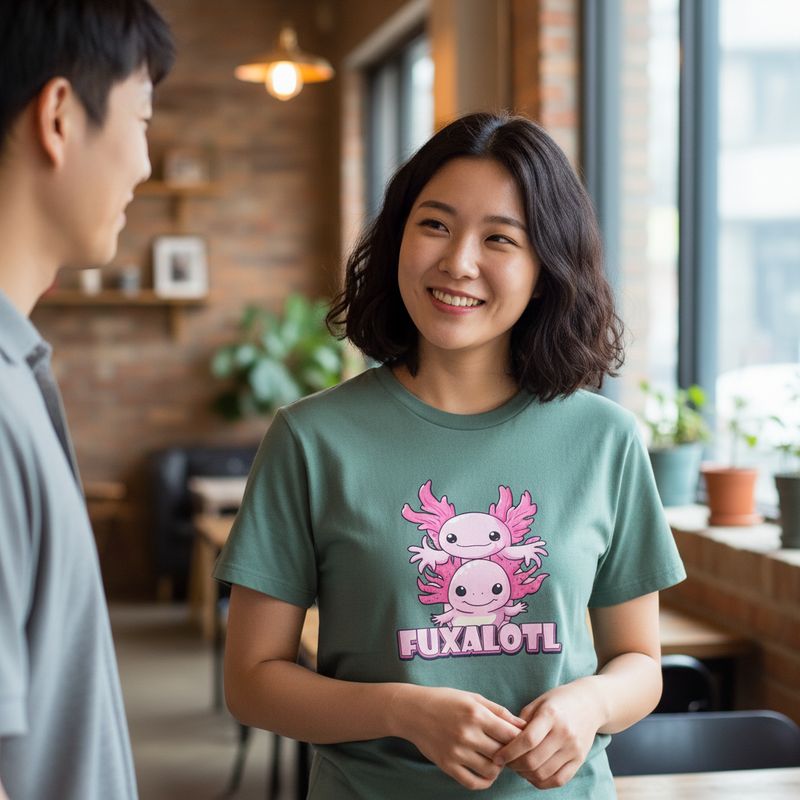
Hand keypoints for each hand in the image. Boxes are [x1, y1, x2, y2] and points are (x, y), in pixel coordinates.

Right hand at [390, 684, 526, 790]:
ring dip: (499, 768)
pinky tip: (487, 774)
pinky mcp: (447, 765)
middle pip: (503, 753)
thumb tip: (522, 724)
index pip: (510, 734)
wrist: (413, 711)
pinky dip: (485, 782)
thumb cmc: (445, 701)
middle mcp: (467, 734)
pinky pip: (472, 782)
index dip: (521, 739)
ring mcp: (456, 752)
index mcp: (476, 714)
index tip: (522, 739)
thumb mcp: (472, 698)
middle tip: (510, 751)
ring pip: (491, 770)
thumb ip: (498, 711)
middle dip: (511, 754)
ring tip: (496, 760)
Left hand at [492, 678, 604, 789]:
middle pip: (534, 760)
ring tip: (518, 767)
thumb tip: (505, 742)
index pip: (527, 740)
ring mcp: (574, 749)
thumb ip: (521, 721)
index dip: (509, 752)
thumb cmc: (559, 701)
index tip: (497, 756)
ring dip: (525, 774)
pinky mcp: (580, 760)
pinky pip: (558, 780)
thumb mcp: (538, 702)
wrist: (591, 704)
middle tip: (506, 762)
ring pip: (544, 773)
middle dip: (514, 765)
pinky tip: (532, 775)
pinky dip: (541, 782)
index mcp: (550, 715)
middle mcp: (564, 733)